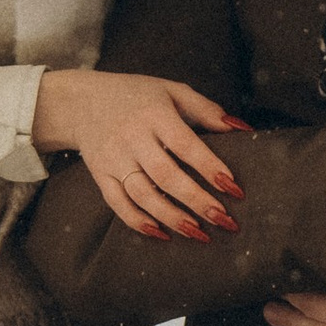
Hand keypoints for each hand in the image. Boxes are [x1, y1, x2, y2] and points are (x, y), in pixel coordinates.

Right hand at [34, 67, 247, 238]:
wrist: (82, 101)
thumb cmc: (137, 96)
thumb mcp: (172, 91)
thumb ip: (206, 110)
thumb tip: (243, 129)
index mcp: (154, 114)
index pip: (185, 144)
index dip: (209, 167)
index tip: (234, 188)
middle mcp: (132, 137)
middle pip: (166, 175)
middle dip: (197, 201)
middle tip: (224, 220)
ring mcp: (114, 158)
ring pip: (143, 194)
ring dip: (172, 217)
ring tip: (200, 234)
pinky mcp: (100, 175)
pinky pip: (118, 203)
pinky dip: (138, 222)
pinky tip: (162, 234)